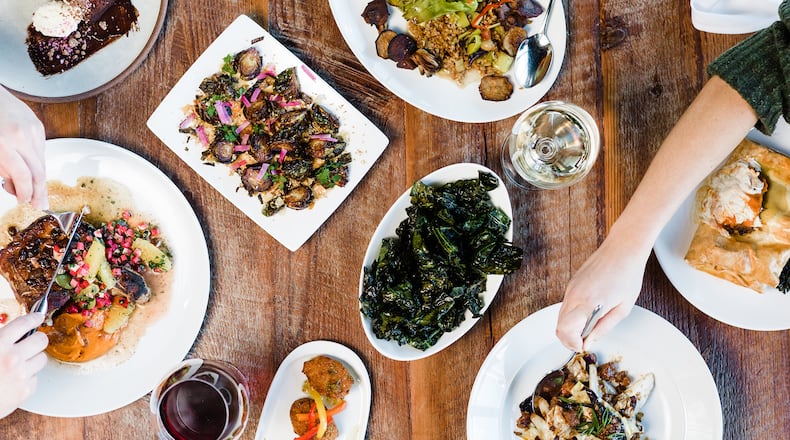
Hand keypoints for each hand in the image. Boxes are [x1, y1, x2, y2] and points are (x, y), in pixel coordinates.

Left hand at [0, 86, 47, 209]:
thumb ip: (2, 169)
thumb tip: (13, 185)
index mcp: (5, 143)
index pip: (23, 176)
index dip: (25, 192)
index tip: (24, 201)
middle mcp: (23, 137)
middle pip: (38, 172)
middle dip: (38, 191)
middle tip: (38, 204)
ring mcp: (33, 131)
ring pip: (42, 163)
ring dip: (38, 178)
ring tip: (32, 188)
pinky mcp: (38, 127)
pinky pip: (41, 151)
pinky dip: (36, 162)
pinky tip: (29, 167)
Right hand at [0, 313, 47, 418]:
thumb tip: (10, 330)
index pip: (25, 323)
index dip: (34, 317)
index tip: (38, 317)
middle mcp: (13, 358)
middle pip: (41, 340)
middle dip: (36, 339)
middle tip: (31, 341)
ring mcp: (21, 375)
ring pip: (42, 358)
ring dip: (33, 359)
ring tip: (19, 363)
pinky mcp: (26, 391)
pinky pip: (35, 377)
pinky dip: (28, 377)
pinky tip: (15, 379)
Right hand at [556, 233, 649, 351]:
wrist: (623, 249)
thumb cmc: (628, 275)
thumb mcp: (623, 308)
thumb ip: (604, 327)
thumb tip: (590, 341)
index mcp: (589, 303)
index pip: (567, 330)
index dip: (572, 343)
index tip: (583, 346)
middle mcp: (575, 295)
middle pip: (559, 326)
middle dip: (568, 339)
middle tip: (583, 342)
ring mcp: (571, 288)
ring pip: (560, 316)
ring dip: (570, 328)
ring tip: (587, 330)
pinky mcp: (572, 283)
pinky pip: (566, 305)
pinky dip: (571, 316)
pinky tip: (587, 315)